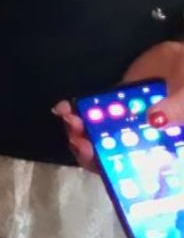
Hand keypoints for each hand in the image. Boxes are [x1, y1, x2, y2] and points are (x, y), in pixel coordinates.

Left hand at [54, 41, 183, 169]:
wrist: (181, 59)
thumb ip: (177, 111)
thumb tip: (155, 119)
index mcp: (166, 153)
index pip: (142, 177)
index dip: (121, 178)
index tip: (103, 167)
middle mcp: (143, 144)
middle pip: (114, 160)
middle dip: (91, 154)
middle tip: (80, 140)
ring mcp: (127, 125)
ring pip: (99, 138)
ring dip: (79, 133)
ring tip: (70, 119)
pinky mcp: (115, 106)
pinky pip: (94, 113)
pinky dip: (78, 112)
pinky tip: (65, 107)